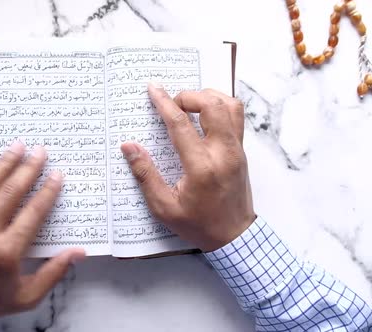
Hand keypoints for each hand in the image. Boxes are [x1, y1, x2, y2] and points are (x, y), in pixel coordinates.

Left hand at [0, 143, 85, 325]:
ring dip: (3, 163)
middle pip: (10, 192)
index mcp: (6, 252)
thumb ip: (54, 272)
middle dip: (28, 168)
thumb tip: (79, 253)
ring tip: (17, 146)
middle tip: (40, 151)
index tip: (57, 174)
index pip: (33, 212)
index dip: (48, 191)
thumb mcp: (27, 296)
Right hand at [121, 84, 255, 251]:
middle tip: (172, 103)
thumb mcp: (164, 207)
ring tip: (189, 104)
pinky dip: (220, 106)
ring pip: (230, 105)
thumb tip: (129, 147)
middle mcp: (224, 153)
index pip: (181, 124)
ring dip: (208, 97)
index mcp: (202, 167)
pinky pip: (236, 116)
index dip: (164, 103)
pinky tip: (205, 115)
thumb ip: (146, 174)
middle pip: (212, 105)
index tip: (153, 89)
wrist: (235, 237)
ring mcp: (237, 150)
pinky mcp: (242, 151)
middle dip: (188, 95)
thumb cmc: (198, 224)